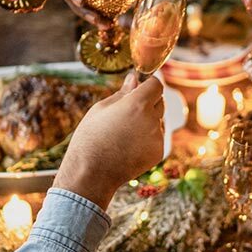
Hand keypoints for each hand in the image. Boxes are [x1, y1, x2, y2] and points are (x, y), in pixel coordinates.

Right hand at [53, 72, 164, 209]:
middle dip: (148, 102)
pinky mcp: (158, 152)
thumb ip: (123, 93)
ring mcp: (157, 137)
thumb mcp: (101, 109)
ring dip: (147, 121)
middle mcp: (152, 119)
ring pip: (158, 121)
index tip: (141, 87)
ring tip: (124, 133)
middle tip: (127, 113)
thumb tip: (134, 78)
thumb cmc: (91, 138)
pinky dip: (147, 139)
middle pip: (160, 102)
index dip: (148, 84)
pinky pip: (156, 138)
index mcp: (138, 104)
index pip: (156, 85)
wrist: (92, 173)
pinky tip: (129, 146)